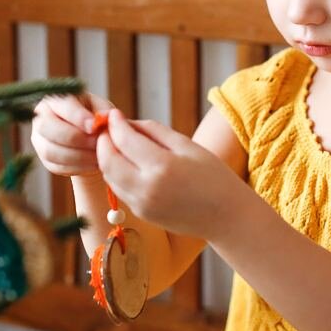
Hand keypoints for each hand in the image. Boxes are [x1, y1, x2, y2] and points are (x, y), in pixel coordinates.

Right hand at [30, 92, 114, 177]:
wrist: (88, 137)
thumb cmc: (94, 117)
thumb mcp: (101, 108)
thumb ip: (103, 110)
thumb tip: (104, 116)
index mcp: (55, 99)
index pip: (62, 105)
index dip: (78, 116)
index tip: (94, 127)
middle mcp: (41, 117)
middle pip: (48, 127)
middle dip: (75, 138)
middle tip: (97, 144)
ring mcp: (39, 139)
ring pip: (50, 151)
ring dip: (77, 156)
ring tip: (98, 156)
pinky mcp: (44, 159)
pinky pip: (56, 166)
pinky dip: (77, 168)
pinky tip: (93, 165)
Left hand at [95, 108, 244, 240]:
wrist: (226, 216)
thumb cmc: (212, 175)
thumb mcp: (187, 145)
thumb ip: (154, 131)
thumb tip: (126, 122)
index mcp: (162, 167)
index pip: (124, 140)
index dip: (114, 124)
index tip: (113, 114)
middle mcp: (147, 189)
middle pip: (107, 161)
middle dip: (103, 142)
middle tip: (109, 129)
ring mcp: (142, 205)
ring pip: (109, 176)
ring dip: (107, 158)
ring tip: (117, 144)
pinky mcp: (141, 214)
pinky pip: (119, 190)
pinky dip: (116, 174)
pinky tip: (127, 164)